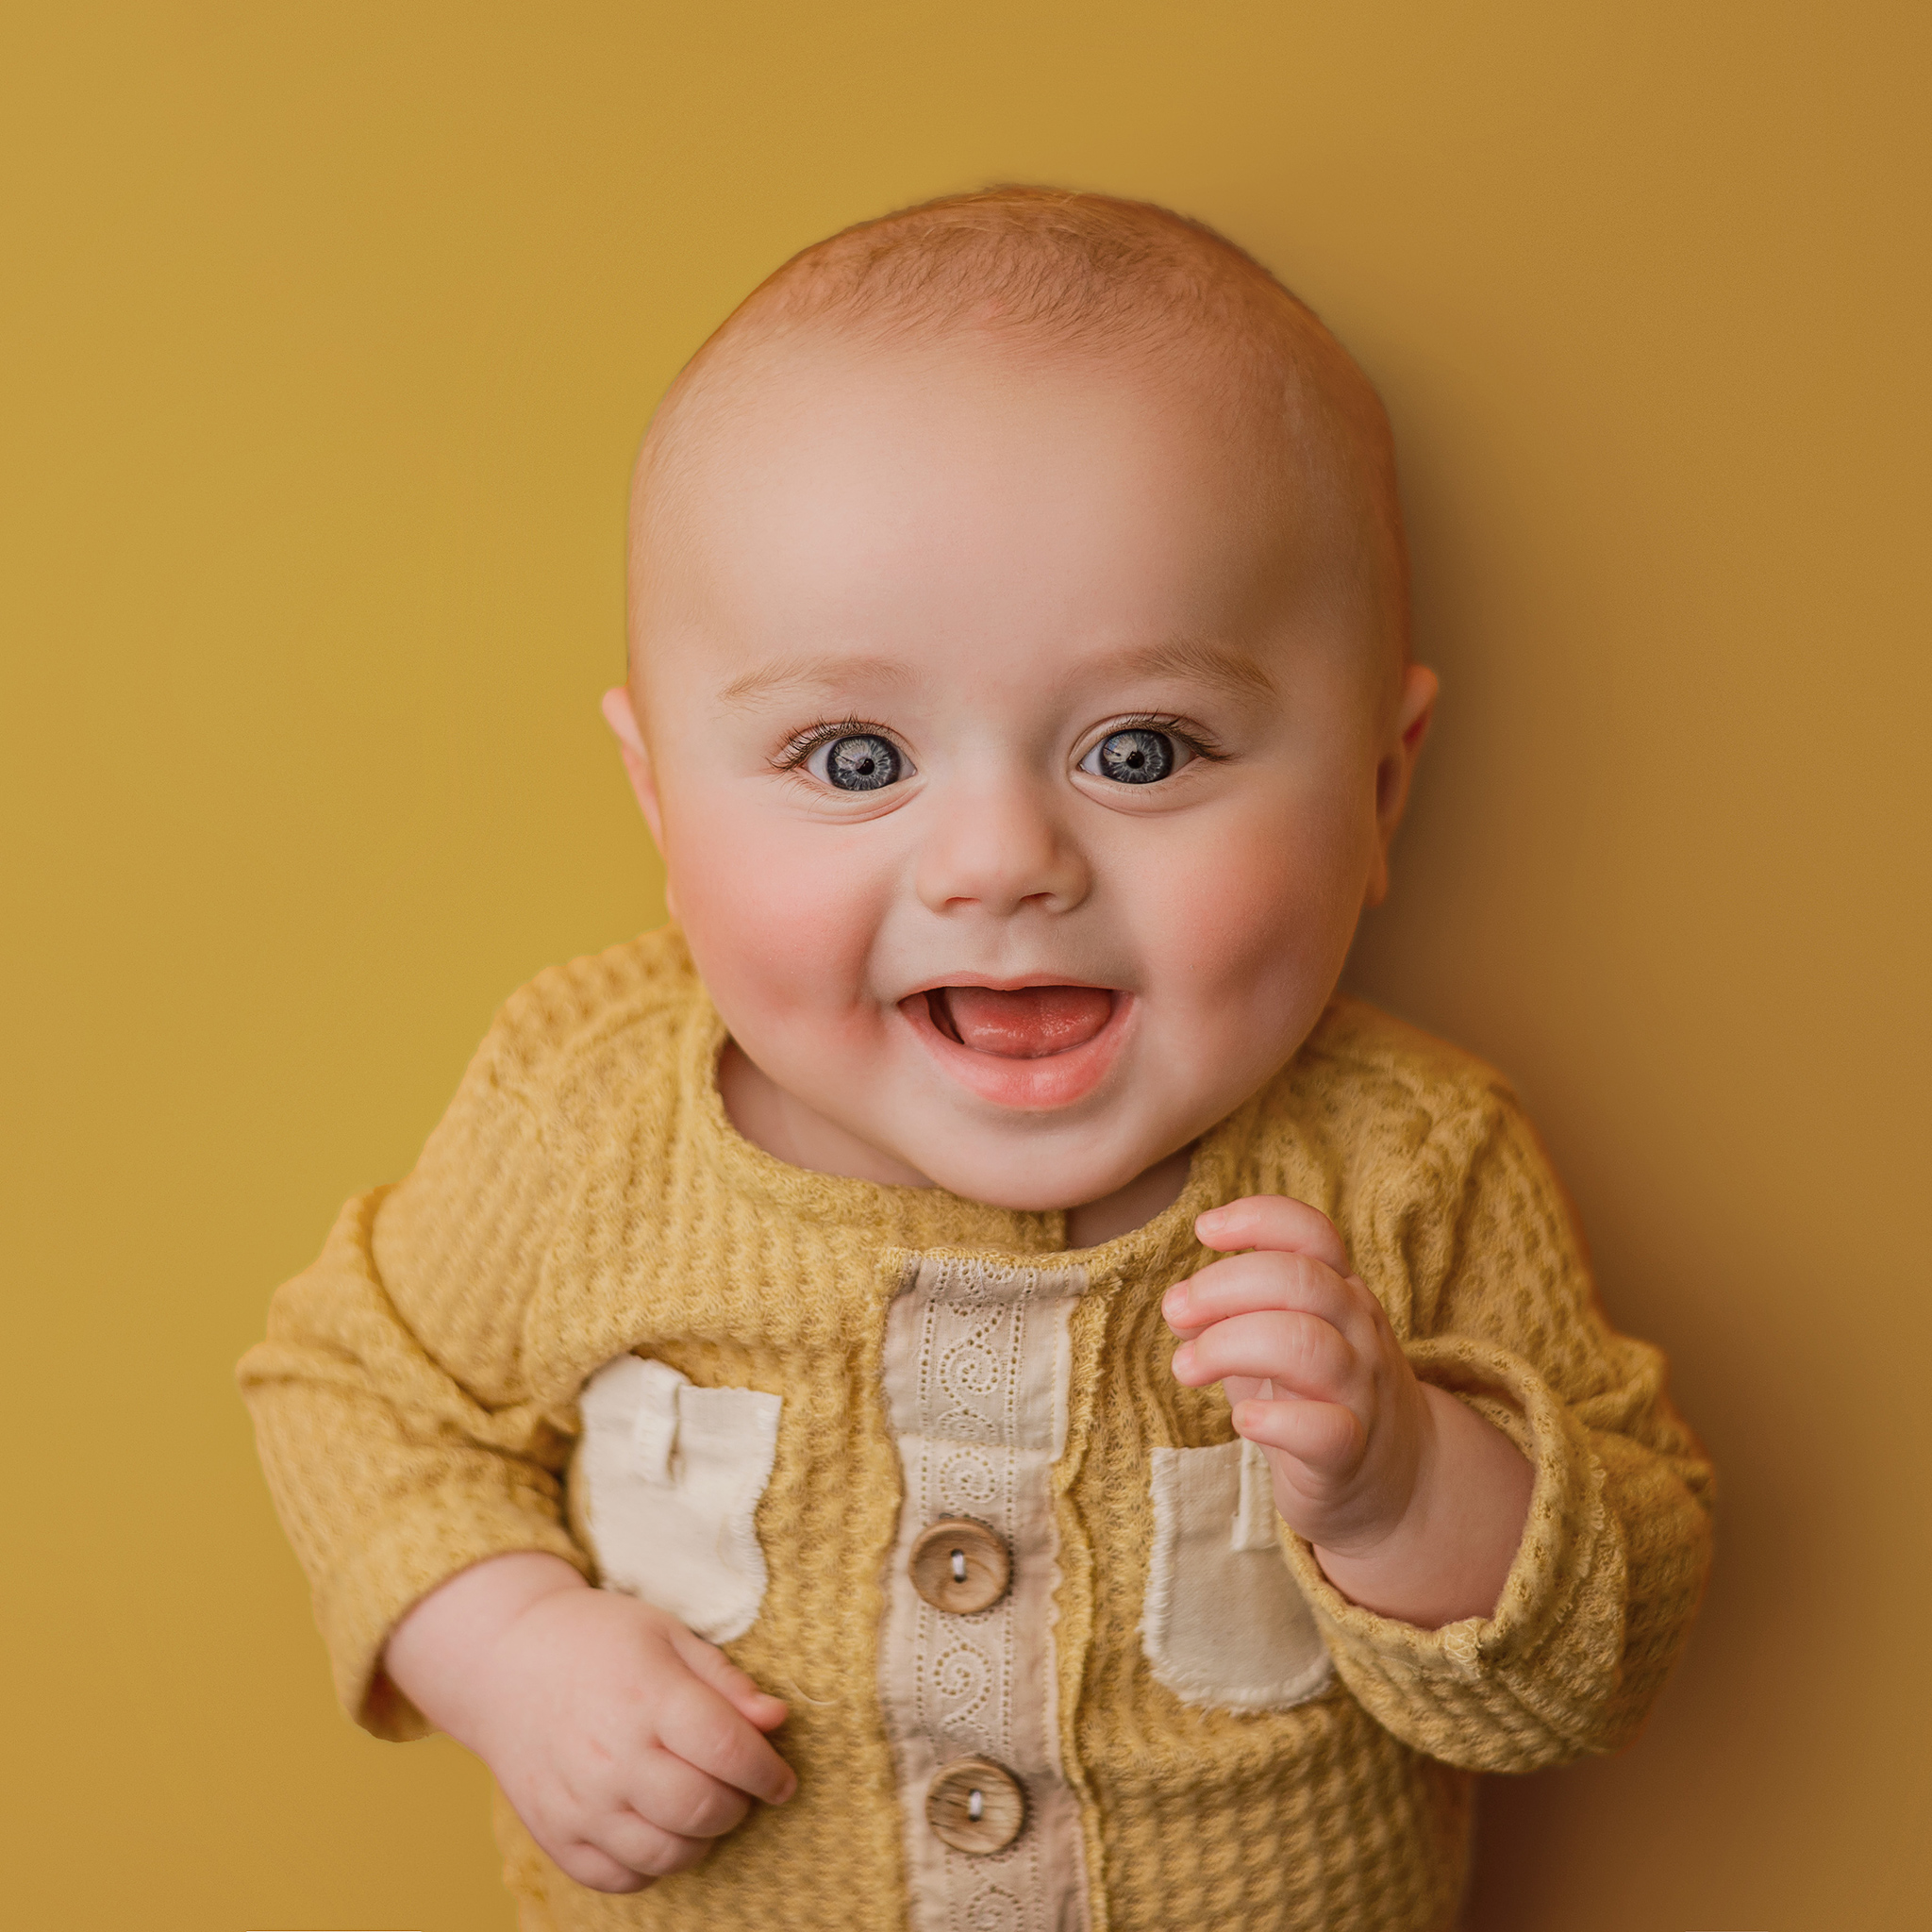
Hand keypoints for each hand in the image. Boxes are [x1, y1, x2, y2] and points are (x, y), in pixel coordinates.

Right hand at [383, 1553, 795, 1892]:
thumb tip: (778, 1719)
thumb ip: (726, 1681)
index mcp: (647, 1696)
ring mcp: (580, 1803)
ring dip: (702, 1838)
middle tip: (741, 1788)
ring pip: (668, 1854)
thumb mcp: (668, 1635)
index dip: (768, 1771)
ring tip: (702, 1807)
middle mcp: (612, 1756)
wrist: (507, 1662)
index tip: (782, 1778)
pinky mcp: (556, 1835)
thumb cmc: (599, 1640)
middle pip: (704, 1809)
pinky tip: (658, 1828)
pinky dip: (654, 1865)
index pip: (727, 1749)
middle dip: (740, 1804)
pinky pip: (621, 1878)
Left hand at [1164, 1196, 1531, 1626]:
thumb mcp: (1284, 1337)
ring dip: (1228, 1346)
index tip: (1203, 1230)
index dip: (1256, 1218)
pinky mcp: (1352, 1453)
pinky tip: (1242, 1420)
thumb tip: (1178, 1304)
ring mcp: (1361, 1390)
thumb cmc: (1319, 1395)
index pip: (1311, 1231)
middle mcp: (1358, 1330)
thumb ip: (1237, 1313)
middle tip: (1175, 1311)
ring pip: (1306, 1345)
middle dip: (1222, 1286)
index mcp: (1340, 1290)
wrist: (1398, 1479)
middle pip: (1299, 1279)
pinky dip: (1273, 1421)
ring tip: (1186, 1368)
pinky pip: (1323, 1429)